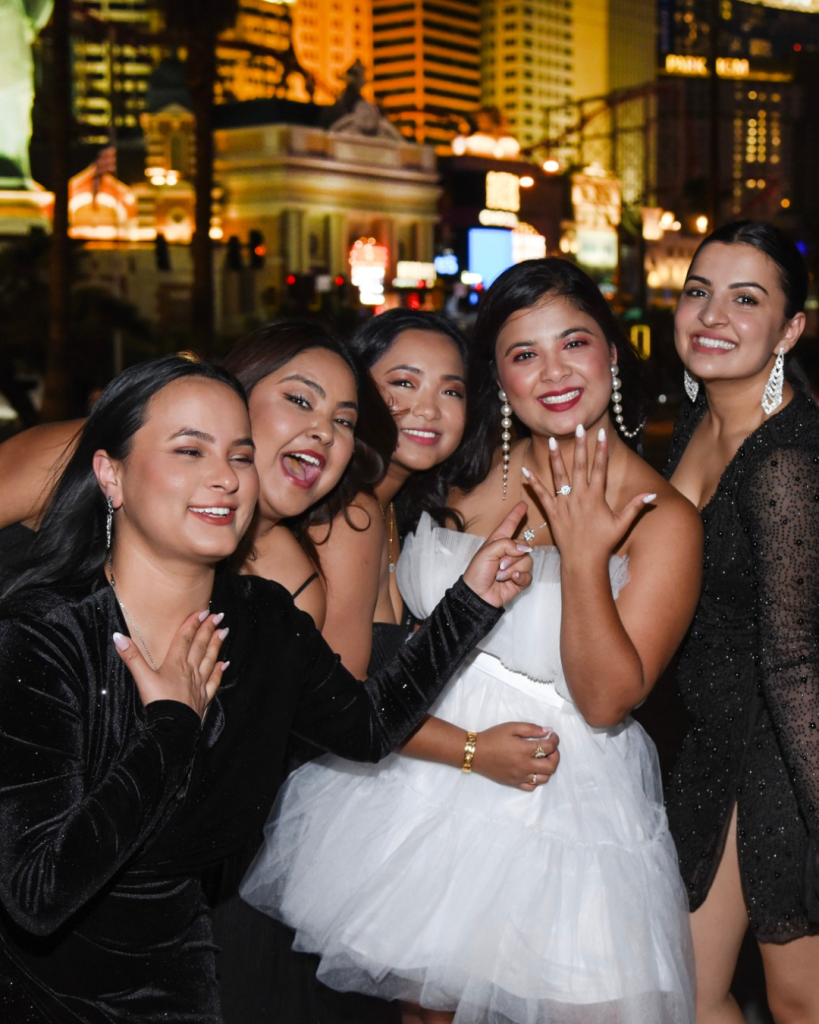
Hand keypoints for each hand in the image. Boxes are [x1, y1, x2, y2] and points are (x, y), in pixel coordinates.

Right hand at [113, 611, 228, 719]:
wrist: (173, 727)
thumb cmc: (158, 702)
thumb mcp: (142, 678)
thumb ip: (132, 657)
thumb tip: (118, 637)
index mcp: (175, 663)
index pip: (185, 639)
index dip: (193, 624)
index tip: (203, 611)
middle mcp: (190, 670)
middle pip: (200, 646)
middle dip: (208, 630)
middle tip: (218, 616)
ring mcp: (198, 684)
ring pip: (210, 660)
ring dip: (216, 645)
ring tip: (224, 632)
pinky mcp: (203, 698)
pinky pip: (214, 681)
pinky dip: (219, 671)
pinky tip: (225, 664)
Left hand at [462, 501, 533, 607]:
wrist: (478, 595)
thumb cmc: (477, 572)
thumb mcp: (487, 552)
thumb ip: (506, 544)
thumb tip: (526, 548)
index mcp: (498, 541)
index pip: (509, 524)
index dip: (516, 514)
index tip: (523, 504)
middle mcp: (509, 552)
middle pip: (524, 546)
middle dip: (513, 556)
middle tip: (499, 565)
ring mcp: (515, 566)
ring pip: (528, 561)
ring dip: (514, 568)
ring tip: (500, 575)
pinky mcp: (520, 579)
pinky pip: (529, 575)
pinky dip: (520, 578)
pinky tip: (510, 581)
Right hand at [474, 723, 559, 790]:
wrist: (475, 752)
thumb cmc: (493, 737)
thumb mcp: (511, 727)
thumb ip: (530, 728)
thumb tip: (547, 731)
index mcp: (524, 750)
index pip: (549, 747)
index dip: (555, 740)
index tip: (552, 736)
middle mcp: (524, 766)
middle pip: (551, 766)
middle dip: (556, 756)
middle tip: (551, 749)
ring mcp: (520, 777)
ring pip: (544, 778)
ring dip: (548, 768)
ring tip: (544, 759)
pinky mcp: (514, 783)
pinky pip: (532, 786)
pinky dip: (537, 779)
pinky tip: (533, 770)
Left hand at [523, 426, 655, 565]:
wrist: (583, 561)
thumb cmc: (603, 543)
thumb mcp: (622, 524)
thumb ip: (636, 507)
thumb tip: (652, 494)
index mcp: (596, 498)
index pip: (599, 468)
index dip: (601, 450)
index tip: (602, 434)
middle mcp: (579, 497)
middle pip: (579, 466)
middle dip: (580, 446)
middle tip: (578, 427)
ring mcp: (564, 504)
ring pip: (559, 476)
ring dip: (556, 458)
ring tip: (554, 440)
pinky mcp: (552, 512)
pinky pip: (541, 495)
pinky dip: (533, 483)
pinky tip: (525, 471)